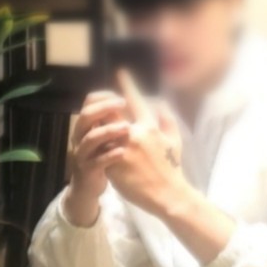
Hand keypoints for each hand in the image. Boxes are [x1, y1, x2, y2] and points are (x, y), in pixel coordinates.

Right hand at [64, 91, 128, 225]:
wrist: (88, 188)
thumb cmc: (102, 158)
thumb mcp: (105, 138)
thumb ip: (112, 120)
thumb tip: (130, 100)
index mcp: (86, 126)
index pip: (89, 102)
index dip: (104, 96)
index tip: (122, 94)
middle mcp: (80, 137)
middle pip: (86, 116)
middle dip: (104, 107)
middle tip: (123, 103)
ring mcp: (82, 154)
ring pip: (90, 138)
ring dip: (108, 131)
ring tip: (127, 127)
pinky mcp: (87, 171)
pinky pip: (96, 161)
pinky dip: (109, 155)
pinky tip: (122, 152)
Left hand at [106, 71, 186, 216]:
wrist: (166, 194)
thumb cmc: (171, 168)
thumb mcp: (175, 141)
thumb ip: (168, 121)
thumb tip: (162, 105)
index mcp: (149, 126)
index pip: (135, 100)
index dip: (127, 84)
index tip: (120, 71)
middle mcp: (133, 134)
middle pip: (110, 112)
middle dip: (102, 108)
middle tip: (95, 105)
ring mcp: (122, 149)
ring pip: (101, 132)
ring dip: (97, 130)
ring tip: (91, 130)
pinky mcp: (113, 165)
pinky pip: (100, 152)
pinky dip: (97, 149)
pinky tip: (94, 151)